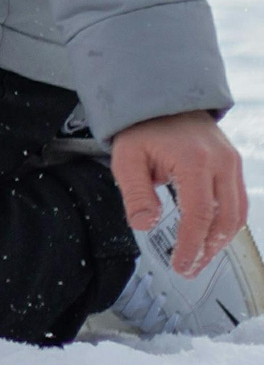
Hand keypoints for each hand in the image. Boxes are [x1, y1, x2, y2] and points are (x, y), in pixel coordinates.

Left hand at [111, 110, 248, 274]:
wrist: (161, 96)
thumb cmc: (142, 126)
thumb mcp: (126, 157)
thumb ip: (136, 193)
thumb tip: (146, 225)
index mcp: (194, 160)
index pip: (200, 215)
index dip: (192, 245)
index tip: (181, 265)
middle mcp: (221, 162)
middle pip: (224, 219)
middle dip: (207, 249)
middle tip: (188, 268)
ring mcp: (231, 162)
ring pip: (236, 214)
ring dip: (219, 241)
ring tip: (198, 258)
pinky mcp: (233, 164)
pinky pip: (237, 201)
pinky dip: (226, 223)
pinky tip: (209, 236)